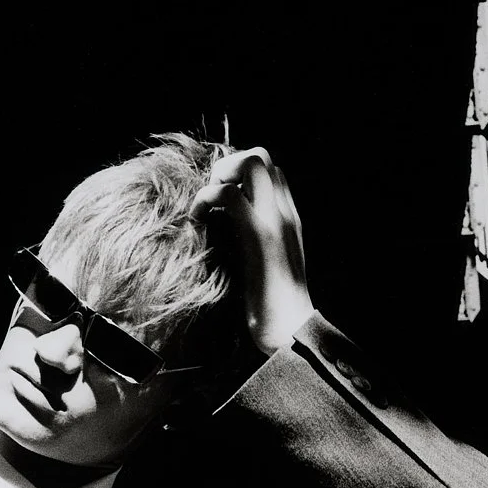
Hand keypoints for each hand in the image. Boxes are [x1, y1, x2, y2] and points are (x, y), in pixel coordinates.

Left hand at [190, 148, 314, 356]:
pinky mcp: (259, 237)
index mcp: (288, 218)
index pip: (270, 169)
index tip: (219, 199)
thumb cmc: (271, 307)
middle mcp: (285, 212)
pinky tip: (197, 219)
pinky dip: (206, 198)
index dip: (239, 173)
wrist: (290, 331)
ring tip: (205, 206)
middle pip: (262, 155)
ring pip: (251, 163)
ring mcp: (275, 221)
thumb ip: (252, 240)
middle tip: (211, 198)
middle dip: (229, 165)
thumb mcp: (263, 263)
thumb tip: (224, 228)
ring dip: (219, 176)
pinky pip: (229, 196)